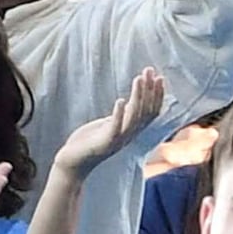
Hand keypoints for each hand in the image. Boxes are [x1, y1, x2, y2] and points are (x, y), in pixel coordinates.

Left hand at [44, 68, 166, 185]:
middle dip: (150, 90)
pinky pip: (115, 129)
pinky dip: (119, 114)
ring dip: (138, 97)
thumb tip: (128, 101)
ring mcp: (117, 140)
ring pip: (134, 118)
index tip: (159, 77)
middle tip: (149, 70)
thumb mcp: (108, 125)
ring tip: (138, 78)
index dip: (157, 96)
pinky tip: (121, 100)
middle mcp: (128, 136)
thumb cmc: (89, 142)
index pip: (152, 113)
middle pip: (146, 112)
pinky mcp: (104, 144)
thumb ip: (120, 116)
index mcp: (131, 131)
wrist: (72, 163)